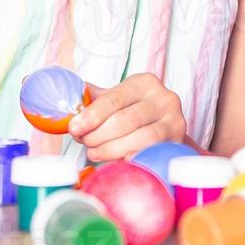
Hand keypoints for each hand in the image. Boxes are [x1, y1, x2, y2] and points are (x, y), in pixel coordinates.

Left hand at [67, 73, 186, 161]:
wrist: (164, 128)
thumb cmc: (134, 113)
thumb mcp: (117, 100)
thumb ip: (93, 99)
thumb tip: (66, 102)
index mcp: (144, 83)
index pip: (114, 98)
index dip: (92, 115)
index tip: (75, 128)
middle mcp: (164, 98)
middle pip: (125, 120)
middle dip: (98, 135)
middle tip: (84, 143)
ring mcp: (175, 121)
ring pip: (140, 139)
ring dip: (111, 149)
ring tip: (95, 152)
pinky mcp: (178, 143)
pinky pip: (151, 154)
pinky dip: (131, 158)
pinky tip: (117, 161)